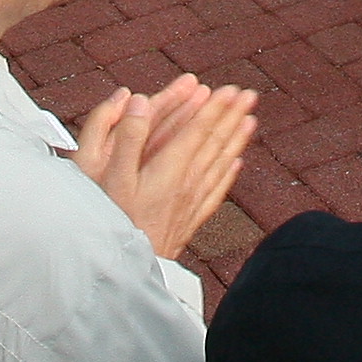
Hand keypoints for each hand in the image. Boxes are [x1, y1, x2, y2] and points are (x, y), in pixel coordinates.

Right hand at [72, 75, 259, 260]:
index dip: (214, 108)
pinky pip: (215, 192)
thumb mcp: (111, 176)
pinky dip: (228, 175)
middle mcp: (186, 183)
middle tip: (249, 95)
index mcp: (169, 169)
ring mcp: (190, 203)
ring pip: (220, 164)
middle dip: (231, 117)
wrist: (127, 271)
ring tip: (250, 121)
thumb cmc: (115, 222)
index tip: (230, 89)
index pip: (198, 131)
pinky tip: (236, 166)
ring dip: (235, 140)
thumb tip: (142, 101)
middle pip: (214, 143)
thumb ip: (128, 137)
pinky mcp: (189, 221)